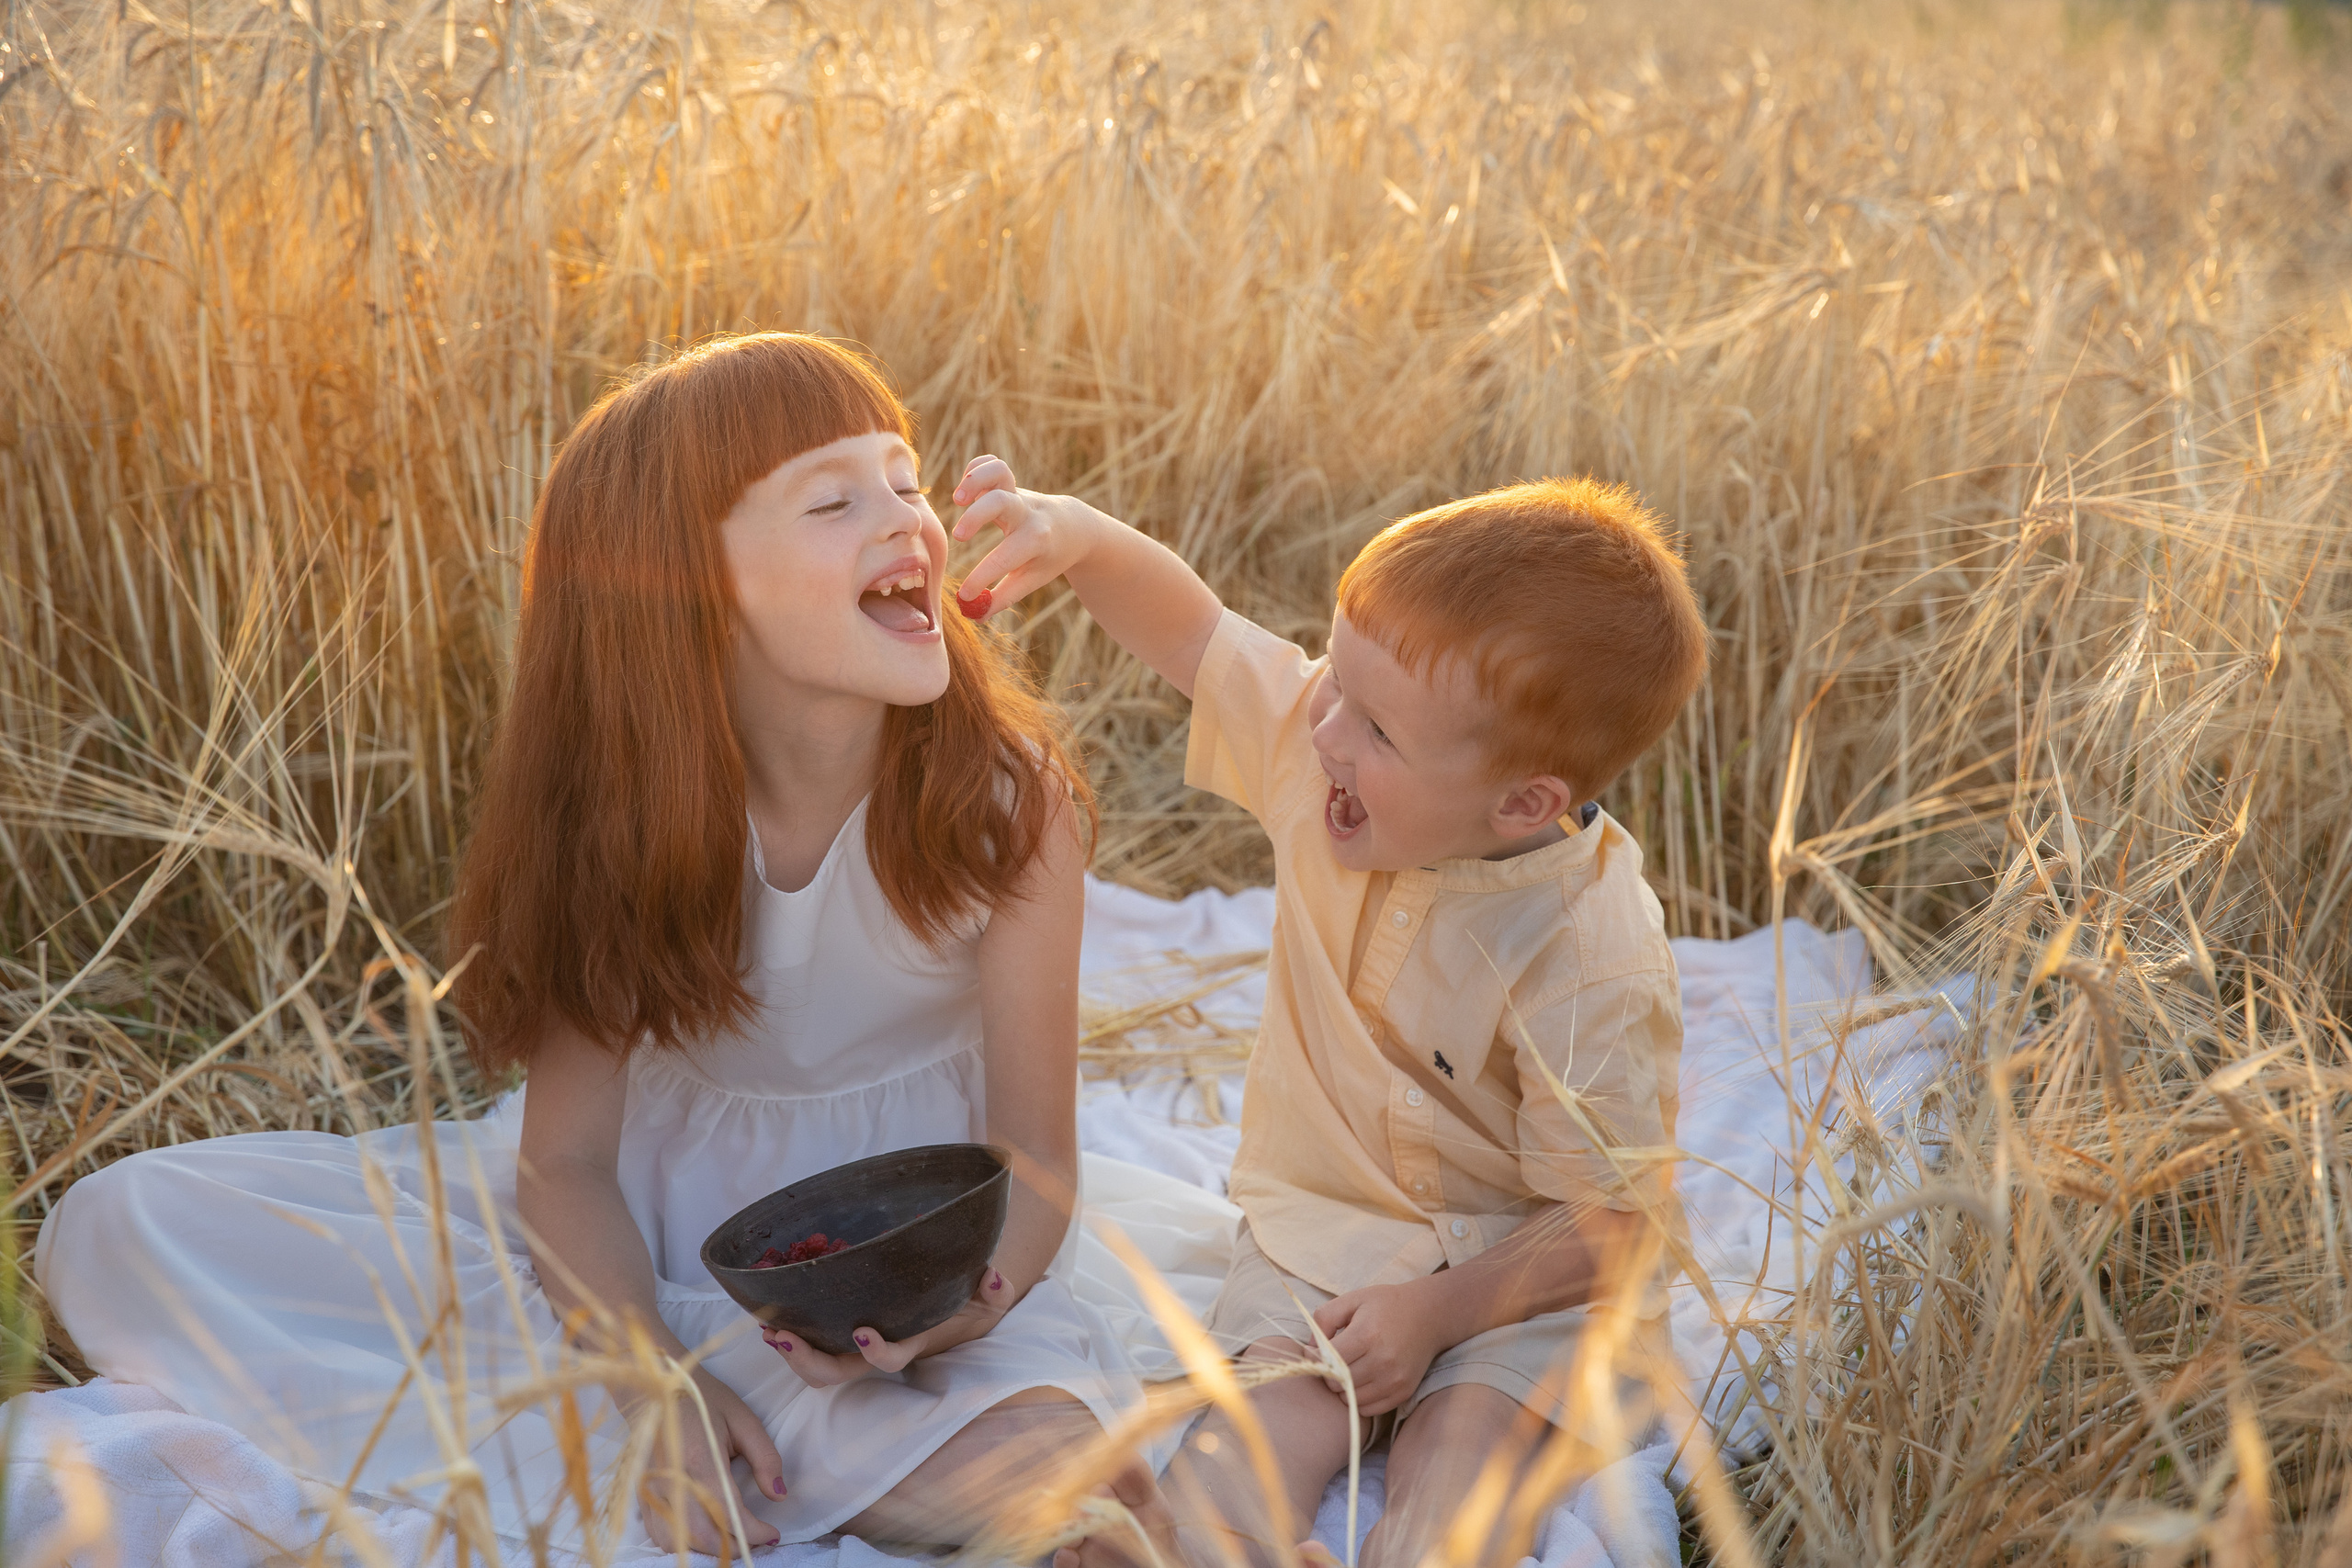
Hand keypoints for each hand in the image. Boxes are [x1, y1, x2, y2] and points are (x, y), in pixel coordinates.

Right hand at [637, 1366, 785, 1554]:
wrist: (655, 1384)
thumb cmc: (702, 1399)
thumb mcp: (743, 1420)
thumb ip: (764, 1458)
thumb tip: (778, 1494)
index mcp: (699, 1462)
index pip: (729, 1514)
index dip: (755, 1532)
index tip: (773, 1534)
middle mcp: (671, 1482)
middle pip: (703, 1537)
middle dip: (734, 1546)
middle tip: (755, 1540)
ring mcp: (652, 1491)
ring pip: (678, 1542)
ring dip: (707, 1548)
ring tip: (731, 1537)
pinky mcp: (641, 1494)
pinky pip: (659, 1534)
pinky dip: (683, 1542)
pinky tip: (701, 1532)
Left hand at [764, 1266, 1015, 1385]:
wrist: (957, 1308)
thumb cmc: (970, 1301)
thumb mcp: (989, 1297)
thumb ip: (995, 1289)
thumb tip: (991, 1275)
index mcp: (911, 1342)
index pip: (891, 1359)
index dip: (876, 1352)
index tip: (861, 1332)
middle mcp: (879, 1351)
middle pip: (837, 1374)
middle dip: (807, 1361)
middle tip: (783, 1337)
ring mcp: (857, 1348)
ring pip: (819, 1369)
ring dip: (791, 1354)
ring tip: (770, 1331)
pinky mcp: (843, 1334)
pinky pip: (813, 1346)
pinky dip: (790, 1338)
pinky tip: (771, 1317)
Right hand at [948, 456, 1104, 618]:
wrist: (1071, 527)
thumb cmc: (1047, 557)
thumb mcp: (1032, 579)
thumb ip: (1003, 598)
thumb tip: (974, 615)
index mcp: (1036, 540)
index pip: (1007, 558)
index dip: (982, 578)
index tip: (964, 594)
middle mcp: (1026, 512)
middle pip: (1002, 503)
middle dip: (976, 517)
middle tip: (959, 537)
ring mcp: (1017, 492)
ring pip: (998, 471)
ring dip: (975, 481)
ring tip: (959, 500)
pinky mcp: (1008, 481)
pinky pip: (990, 462)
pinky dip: (975, 469)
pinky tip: (965, 491)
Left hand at [1311, 1280, 1448, 1417]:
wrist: (1429, 1315)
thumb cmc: (1387, 1305)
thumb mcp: (1353, 1299)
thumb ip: (1325, 1318)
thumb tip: (1310, 1348)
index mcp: (1367, 1335)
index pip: (1328, 1361)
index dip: (1317, 1356)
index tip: (1317, 1349)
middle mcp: (1382, 1361)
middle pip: (1337, 1383)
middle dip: (1329, 1373)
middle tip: (1335, 1359)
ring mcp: (1394, 1380)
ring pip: (1350, 1399)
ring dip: (1343, 1387)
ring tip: (1350, 1368)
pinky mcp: (1403, 1393)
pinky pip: (1368, 1409)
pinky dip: (1359, 1398)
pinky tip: (1363, 1380)